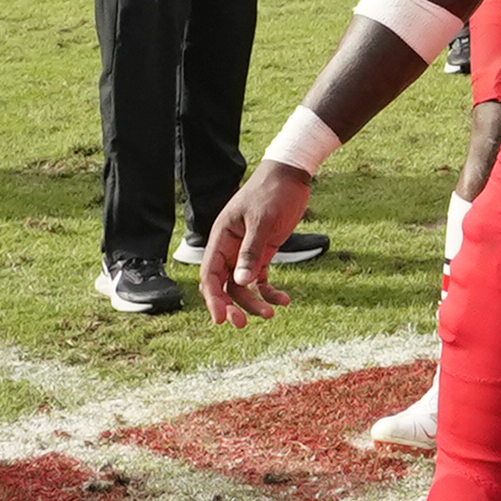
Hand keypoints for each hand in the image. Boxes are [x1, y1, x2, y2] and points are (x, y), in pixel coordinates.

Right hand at [197, 160, 315, 324]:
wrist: (290, 176)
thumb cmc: (272, 194)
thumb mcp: (262, 222)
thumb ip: (251, 252)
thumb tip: (240, 282)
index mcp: (221, 238)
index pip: (209, 274)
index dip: (212, 298)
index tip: (221, 318)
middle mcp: (230, 247)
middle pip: (223, 284)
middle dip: (232, 305)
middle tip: (242, 324)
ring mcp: (246, 251)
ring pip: (242, 285)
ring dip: (253, 302)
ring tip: (271, 313)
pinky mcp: (263, 253)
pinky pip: (260, 279)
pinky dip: (269, 291)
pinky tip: (284, 300)